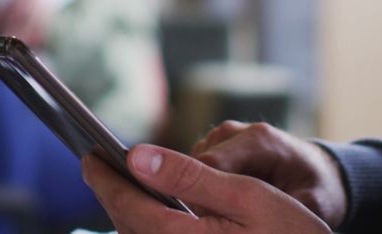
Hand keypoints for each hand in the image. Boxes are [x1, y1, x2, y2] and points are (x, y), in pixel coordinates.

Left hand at [82, 145, 330, 232]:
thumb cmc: (290, 232)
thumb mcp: (247, 194)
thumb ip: (189, 175)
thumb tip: (137, 157)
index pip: (130, 207)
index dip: (106, 180)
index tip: (90, 156)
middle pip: (128, 226)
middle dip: (110, 194)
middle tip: (95, 165)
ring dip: (123, 211)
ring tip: (117, 183)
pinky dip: (142, 226)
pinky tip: (146, 210)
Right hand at [191, 121, 347, 228]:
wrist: (321, 169)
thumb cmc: (318, 187)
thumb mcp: (310, 203)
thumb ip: (286, 209)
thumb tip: (266, 225)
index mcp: (259, 140)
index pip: (212, 163)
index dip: (206, 194)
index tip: (214, 220)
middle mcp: (236, 132)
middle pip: (198, 163)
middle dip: (203, 193)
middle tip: (220, 221)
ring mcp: (224, 136)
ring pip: (194, 165)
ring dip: (204, 189)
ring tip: (228, 211)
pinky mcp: (217, 145)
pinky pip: (198, 167)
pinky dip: (206, 186)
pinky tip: (226, 202)